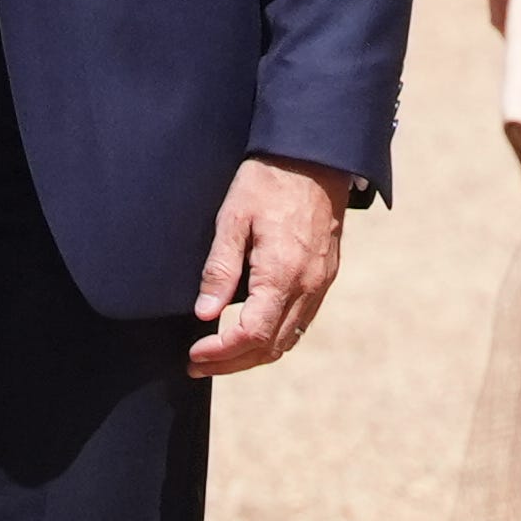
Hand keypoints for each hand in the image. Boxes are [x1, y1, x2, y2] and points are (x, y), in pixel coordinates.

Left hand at [191, 156, 349, 373]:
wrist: (314, 157)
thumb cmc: (269, 181)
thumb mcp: (233, 218)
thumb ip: (220, 268)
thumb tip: (204, 313)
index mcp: (283, 273)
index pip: (252, 334)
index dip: (221, 352)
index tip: (194, 353)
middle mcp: (308, 285)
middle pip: (271, 347)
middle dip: (232, 362)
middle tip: (198, 363)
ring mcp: (321, 283)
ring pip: (288, 339)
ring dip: (253, 355)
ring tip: (218, 355)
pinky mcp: (325, 276)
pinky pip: (301, 322)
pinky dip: (274, 337)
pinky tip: (251, 332)